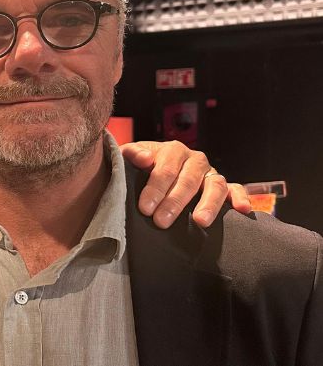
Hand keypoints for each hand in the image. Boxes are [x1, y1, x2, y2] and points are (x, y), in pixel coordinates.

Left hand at [121, 140, 252, 228]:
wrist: (152, 170)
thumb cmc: (140, 167)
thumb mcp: (130, 157)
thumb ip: (132, 155)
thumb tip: (144, 158)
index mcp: (173, 150)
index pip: (165, 169)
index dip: (155, 189)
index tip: (145, 208)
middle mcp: (195, 160)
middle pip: (188, 180)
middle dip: (174, 202)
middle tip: (161, 221)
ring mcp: (211, 173)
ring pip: (215, 185)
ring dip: (208, 204)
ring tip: (200, 222)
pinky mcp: (225, 186)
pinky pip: (236, 189)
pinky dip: (241, 197)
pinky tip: (242, 209)